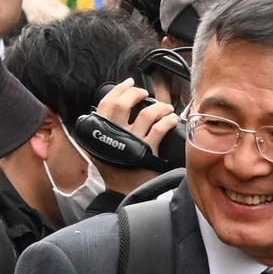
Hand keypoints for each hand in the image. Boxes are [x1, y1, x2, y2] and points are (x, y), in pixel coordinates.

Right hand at [92, 78, 180, 193]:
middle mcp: (113, 134)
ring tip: (165, 107)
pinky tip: (172, 119)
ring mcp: (130, 142)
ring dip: (158, 107)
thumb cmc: (116, 168)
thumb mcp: (101, 147)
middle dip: (136, 93)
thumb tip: (117, 105)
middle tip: (144, 93)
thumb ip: (105, 128)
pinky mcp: (147, 151)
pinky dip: (167, 121)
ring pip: (144, 114)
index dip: (118, 90)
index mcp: (100, 131)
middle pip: (123, 104)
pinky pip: (158, 130)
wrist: (124, 190)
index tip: (129, 83)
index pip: (106, 103)